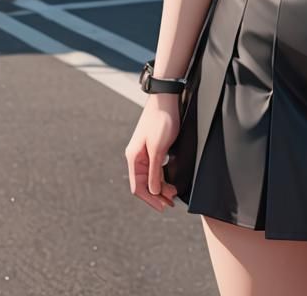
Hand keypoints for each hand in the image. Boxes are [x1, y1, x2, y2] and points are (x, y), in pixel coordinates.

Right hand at [124, 93, 181, 212]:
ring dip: (160, 187)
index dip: (150, 200)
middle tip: (170, 203)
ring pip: (150, 176)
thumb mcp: (158, 149)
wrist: (166, 99)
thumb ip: (154, 171)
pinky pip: (155, 168)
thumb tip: (153, 191)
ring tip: (172, 194)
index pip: (138, 187)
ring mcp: (144, 152)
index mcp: (134, 158)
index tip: (162, 207)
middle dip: (157, 195)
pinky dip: (162, 177)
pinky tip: (169, 181)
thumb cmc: (161, 120)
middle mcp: (136, 156)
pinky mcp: (152, 147)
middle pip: (144, 183)